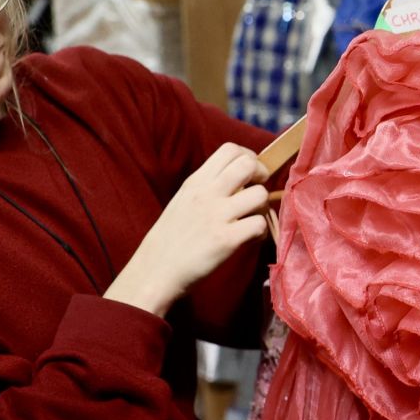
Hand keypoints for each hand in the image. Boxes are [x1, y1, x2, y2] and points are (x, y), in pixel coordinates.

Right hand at [105, 143, 268, 315]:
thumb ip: (208, 185)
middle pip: (248, 165)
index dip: (248, 157)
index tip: (249, 174)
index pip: (230, 149)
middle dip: (262, 175)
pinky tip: (249, 238)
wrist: (156, 270)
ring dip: (263, 207)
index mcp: (196, 182)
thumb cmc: (171, 237)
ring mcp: (217, 216)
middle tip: (256, 191)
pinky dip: (260, 232)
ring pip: (260, 195)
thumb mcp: (184, 199)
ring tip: (252, 218)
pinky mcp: (226, 240)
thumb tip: (240, 177)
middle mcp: (207, 194)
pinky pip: (259, 224)